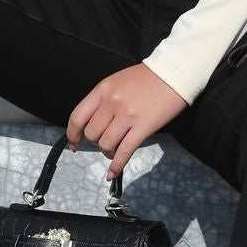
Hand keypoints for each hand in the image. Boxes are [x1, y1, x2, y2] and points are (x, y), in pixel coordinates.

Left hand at [66, 64, 187, 179]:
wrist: (173, 73)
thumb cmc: (146, 77)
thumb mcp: (117, 82)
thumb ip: (103, 100)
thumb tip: (93, 123)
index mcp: (102, 90)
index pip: (77, 117)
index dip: (72, 134)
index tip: (74, 143)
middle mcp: (111, 103)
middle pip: (92, 134)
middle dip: (95, 142)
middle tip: (105, 141)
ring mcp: (127, 115)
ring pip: (106, 144)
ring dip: (107, 152)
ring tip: (114, 151)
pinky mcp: (143, 127)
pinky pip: (124, 151)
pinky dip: (116, 165)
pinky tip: (112, 173)